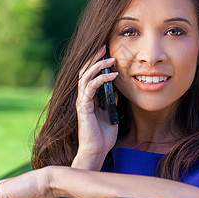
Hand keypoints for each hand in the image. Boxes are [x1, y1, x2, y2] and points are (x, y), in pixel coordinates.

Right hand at [74, 46, 118, 168]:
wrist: (97, 150)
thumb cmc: (103, 135)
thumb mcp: (111, 113)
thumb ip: (111, 100)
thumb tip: (116, 87)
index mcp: (88, 98)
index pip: (89, 75)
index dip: (95, 63)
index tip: (106, 52)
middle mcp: (82, 97)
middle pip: (84, 71)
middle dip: (94, 58)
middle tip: (104, 47)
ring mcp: (81, 101)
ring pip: (86, 76)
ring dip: (98, 65)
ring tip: (110, 59)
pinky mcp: (83, 106)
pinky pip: (90, 88)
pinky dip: (101, 79)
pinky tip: (113, 76)